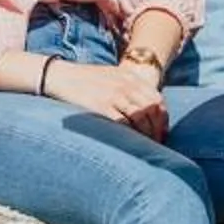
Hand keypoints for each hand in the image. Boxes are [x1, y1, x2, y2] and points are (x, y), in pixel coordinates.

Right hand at [47, 59, 167, 136]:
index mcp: (130, 77)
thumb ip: (129, 87)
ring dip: (146, 134)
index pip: (156, 99)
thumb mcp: (112, 76)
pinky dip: (129, 135)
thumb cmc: (86, 80)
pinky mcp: (100, 107)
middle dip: (157, 129)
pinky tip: (130, 144)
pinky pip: (122, 124)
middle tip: (157, 144)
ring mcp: (113, 95)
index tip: (162, 132)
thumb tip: (145, 108)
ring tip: (146, 148)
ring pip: (140, 117)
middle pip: (152, 109)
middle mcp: (125, 84)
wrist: (60, 76)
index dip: (163, 118)